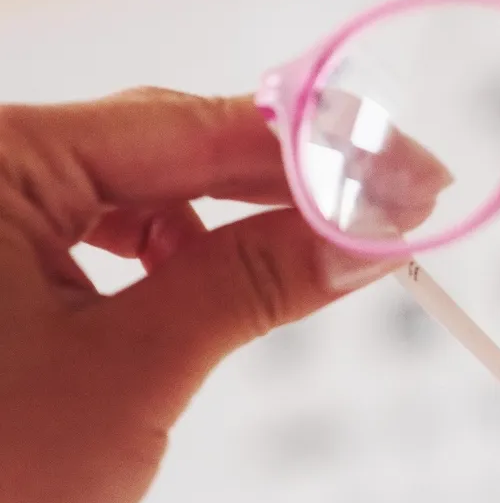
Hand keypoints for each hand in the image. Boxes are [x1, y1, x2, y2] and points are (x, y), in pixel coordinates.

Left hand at [0, 89, 400, 502]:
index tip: (410, 175)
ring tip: (314, 256)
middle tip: (385, 216)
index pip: (190, 126)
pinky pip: (86, 231)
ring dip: (227, 219)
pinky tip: (210, 281)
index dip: (316, 150)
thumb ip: (251, 283)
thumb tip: (361, 236)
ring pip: (127, 187)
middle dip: (280, 181)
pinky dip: (163, 253)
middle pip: (161, 143)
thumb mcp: (129, 376)